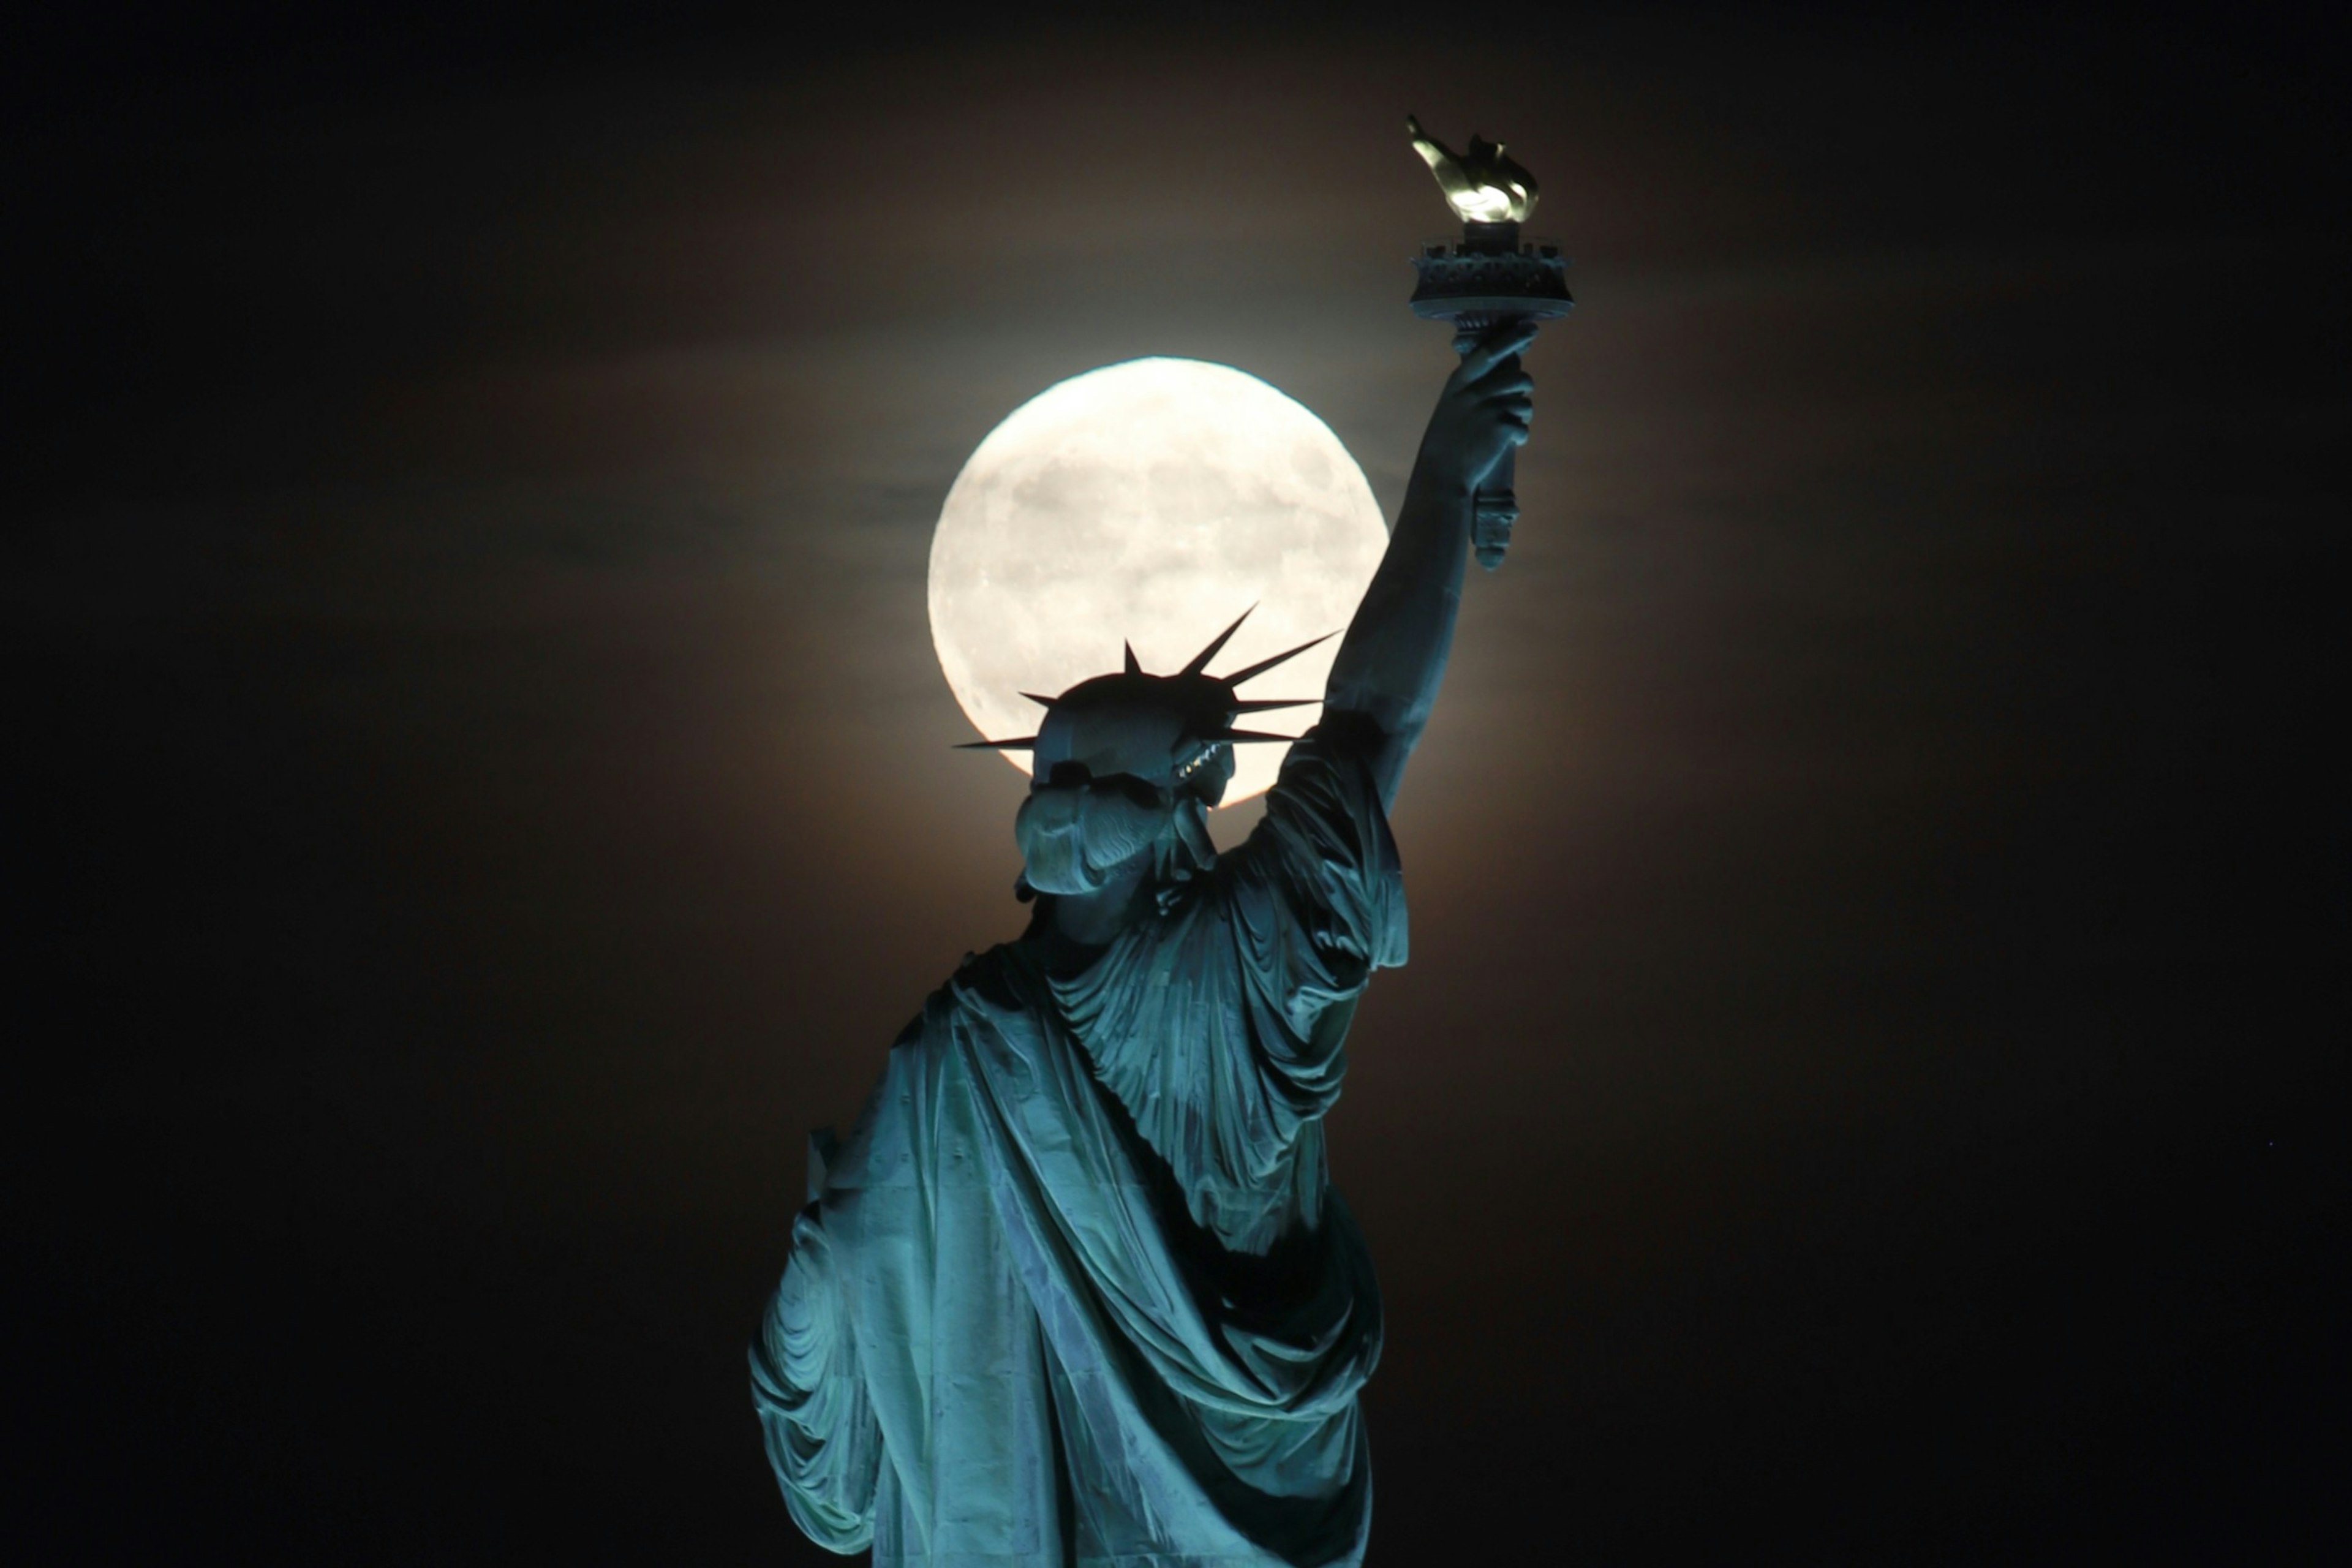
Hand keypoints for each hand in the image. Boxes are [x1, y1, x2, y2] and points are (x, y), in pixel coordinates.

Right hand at [1418, 321, 1536, 494]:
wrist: (1442, 476)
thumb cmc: (1444, 445)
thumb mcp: (1450, 409)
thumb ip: (1470, 393)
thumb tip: (1500, 382)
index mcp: (1458, 384)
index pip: (1489, 353)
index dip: (1511, 339)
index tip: (1529, 329)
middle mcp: (1475, 392)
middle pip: (1517, 378)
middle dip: (1524, 388)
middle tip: (1518, 401)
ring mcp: (1489, 409)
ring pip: (1524, 403)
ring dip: (1522, 415)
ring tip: (1509, 428)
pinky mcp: (1502, 428)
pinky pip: (1523, 427)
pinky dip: (1519, 437)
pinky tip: (1508, 445)